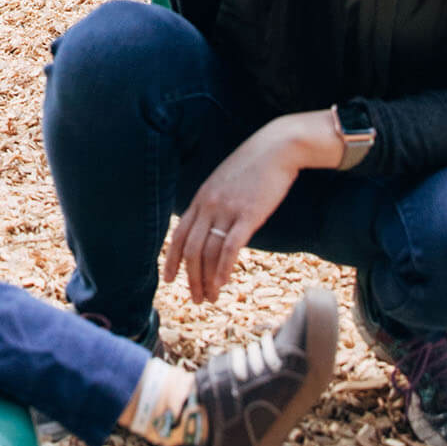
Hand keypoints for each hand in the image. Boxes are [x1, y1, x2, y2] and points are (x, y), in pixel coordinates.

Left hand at [163, 111, 338, 303]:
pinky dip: (223, 269)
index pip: (179, 235)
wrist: (277, 147)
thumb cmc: (254, 165)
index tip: (169, 279)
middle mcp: (208, 206)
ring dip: (207, 279)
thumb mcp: (225, 182)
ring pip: (208, 252)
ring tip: (210, 297)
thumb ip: (216, 202)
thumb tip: (214, 224)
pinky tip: (223, 283)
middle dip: (190, 278)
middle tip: (195, 298)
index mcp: (201, 198)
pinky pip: (230, 247)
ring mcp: (227, 210)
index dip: (171, 260)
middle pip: (190, 249)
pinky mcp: (248, 215)